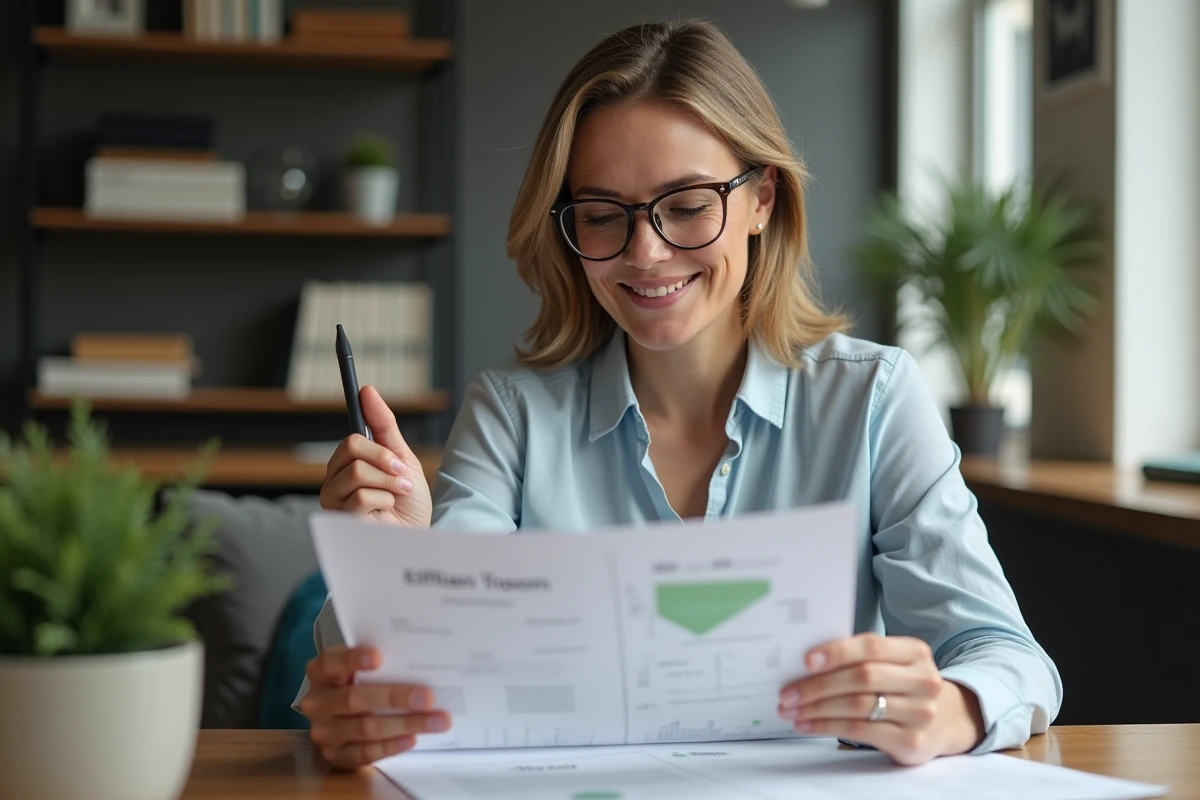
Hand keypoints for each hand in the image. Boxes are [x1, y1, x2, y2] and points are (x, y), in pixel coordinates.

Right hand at [299, 645, 451, 769]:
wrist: (335, 714)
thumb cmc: (356, 681)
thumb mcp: (358, 667)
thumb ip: (379, 663)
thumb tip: (417, 659)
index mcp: (320, 672)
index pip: (331, 662)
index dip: (352, 659)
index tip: (379, 657)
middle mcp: (317, 702)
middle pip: (353, 699)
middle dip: (394, 697)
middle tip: (427, 697)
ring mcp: (323, 732)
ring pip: (365, 728)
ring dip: (404, 724)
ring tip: (436, 721)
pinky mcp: (335, 755)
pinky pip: (364, 753)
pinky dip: (391, 746)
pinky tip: (412, 739)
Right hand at [320, 385, 432, 526]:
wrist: (417, 536)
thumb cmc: (408, 503)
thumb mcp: (402, 459)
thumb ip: (383, 427)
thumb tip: (367, 391)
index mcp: (350, 464)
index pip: (350, 435)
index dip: (357, 414)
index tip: (362, 388)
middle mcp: (336, 480)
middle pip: (351, 446)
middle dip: (384, 457)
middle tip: (399, 472)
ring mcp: (334, 500)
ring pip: (357, 470)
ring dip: (387, 482)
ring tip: (396, 495)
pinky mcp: (341, 519)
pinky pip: (362, 495)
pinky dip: (385, 500)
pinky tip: (387, 511)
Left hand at [777, 633, 984, 764]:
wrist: (947, 719)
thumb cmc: (903, 684)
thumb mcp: (894, 662)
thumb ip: (861, 657)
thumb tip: (806, 662)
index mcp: (915, 652)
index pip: (872, 646)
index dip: (837, 652)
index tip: (806, 660)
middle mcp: (923, 681)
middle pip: (862, 678)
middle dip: (818, 685)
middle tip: (787, 692)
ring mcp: (920, 713)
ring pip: (857, 706)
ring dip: (817, 708)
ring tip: (791, 709)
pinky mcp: (911, 741)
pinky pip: (860, 731)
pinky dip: (827, 727)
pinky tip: (808, 725)